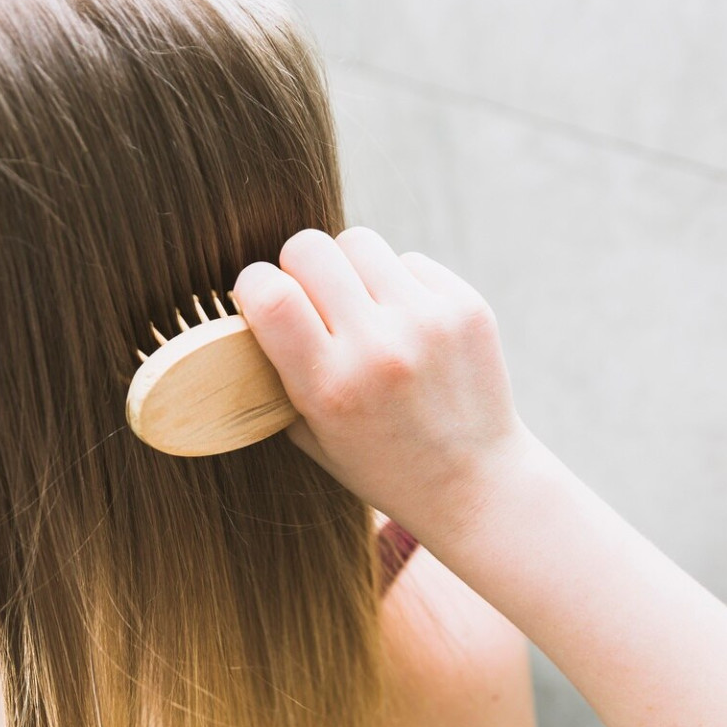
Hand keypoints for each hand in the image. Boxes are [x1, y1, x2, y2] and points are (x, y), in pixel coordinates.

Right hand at [232, 227, 535, 546]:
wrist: (476, 484)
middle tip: (310, 299)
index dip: (254, 285)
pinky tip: (406, 325)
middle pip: (309, 248)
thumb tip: (250, 307)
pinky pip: (408, 260)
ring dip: (349, 268)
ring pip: (359, 242)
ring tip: (361, 308)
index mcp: (331, 387)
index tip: (259, 300)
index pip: (269, 294)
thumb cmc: (382, 464)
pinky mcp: (465, 306)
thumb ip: (276, 373)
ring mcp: (428, 322)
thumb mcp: (312, 436)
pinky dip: (397, 283)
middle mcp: (379, 349)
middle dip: (297, 267)